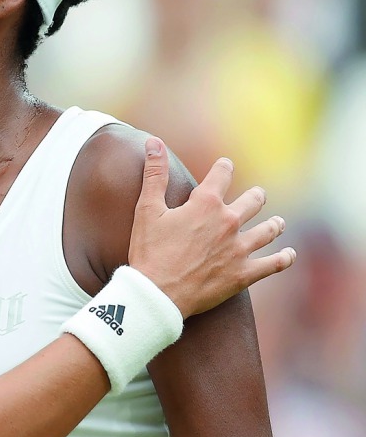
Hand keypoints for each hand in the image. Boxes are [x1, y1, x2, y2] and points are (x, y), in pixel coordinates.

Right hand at [129, 137, 293, 317]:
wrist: (158, 294)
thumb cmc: (149, 251)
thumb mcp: (147, 209)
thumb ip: (154, 174)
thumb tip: (153, 142)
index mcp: (206, 203)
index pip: (222, 174)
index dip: (223, 167)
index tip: (225, 166)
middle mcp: (229, 222)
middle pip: (253, 201)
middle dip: (255, 196)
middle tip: (257, 196)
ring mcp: (240, 249)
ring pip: (268, 230)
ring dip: (274, 224)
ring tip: (278, 222)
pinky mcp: (244, 274)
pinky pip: (274, 264)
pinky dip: (283, 258)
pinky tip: (288, 254)